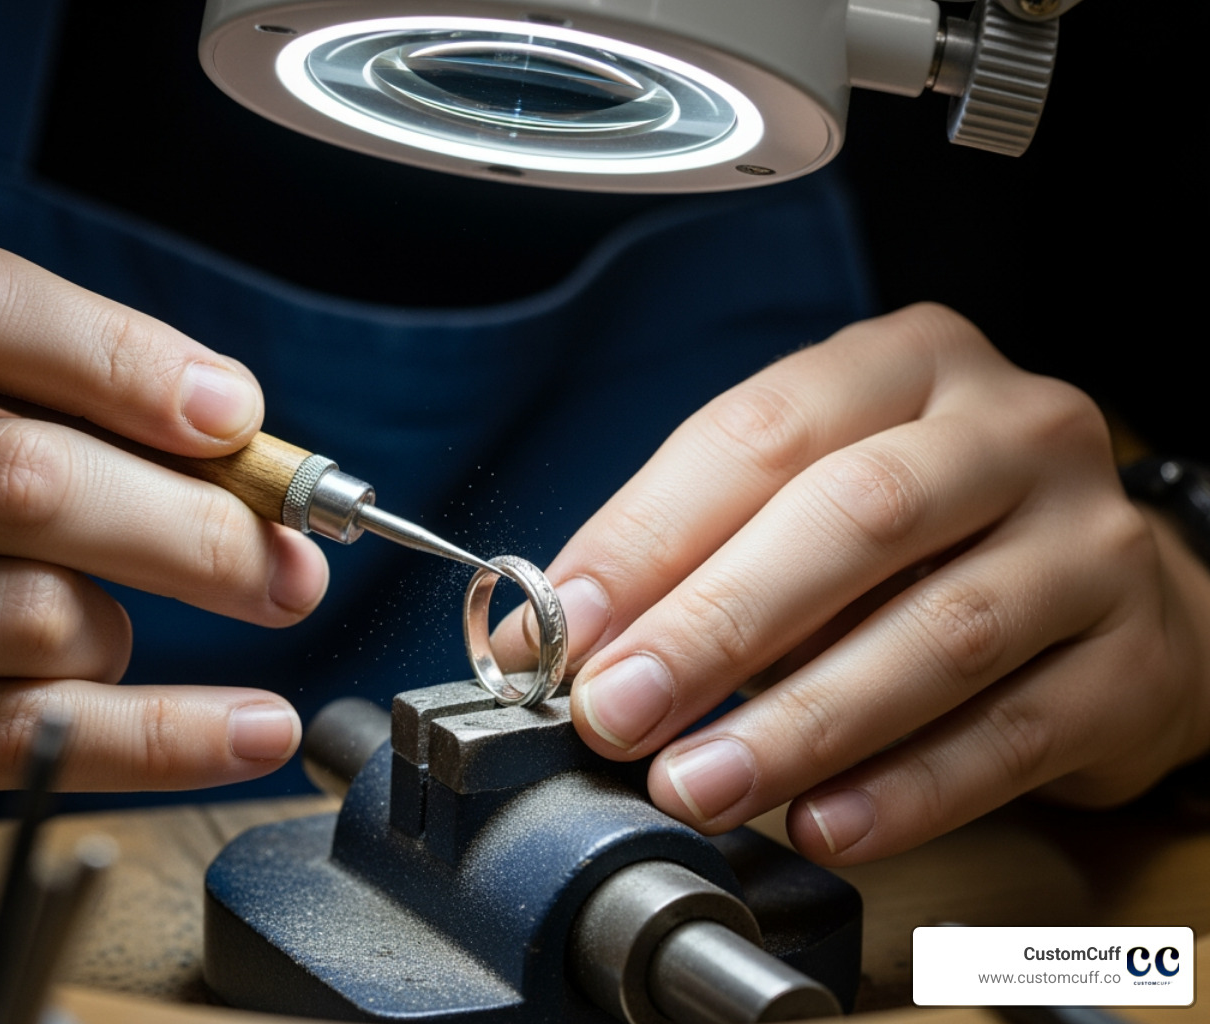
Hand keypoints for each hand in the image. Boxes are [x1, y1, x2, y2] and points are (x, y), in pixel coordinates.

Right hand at [0, 242, 328, 872]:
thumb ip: (49, 413)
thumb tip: (244, 450)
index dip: (121, 354)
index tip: (235, 415)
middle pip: (26, 477)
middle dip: (199, 527)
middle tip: (293, 565)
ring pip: (38, 617)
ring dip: (126, 635)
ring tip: (114, 634)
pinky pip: (27, 733)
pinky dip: (165, 738)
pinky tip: (247, 729)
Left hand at [498, 304, 1209, 863]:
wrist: (1110, 590)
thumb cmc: (920, 539)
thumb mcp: (803, 502)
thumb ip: (691, 554)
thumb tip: (547, 639)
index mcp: (905, 366)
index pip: (760, 435)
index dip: (650, 535)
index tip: (564, 626)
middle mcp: (1011, 431)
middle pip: (856, 519)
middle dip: (717, 627)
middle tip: (619, 712)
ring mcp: (1089, 542)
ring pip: (940, 634)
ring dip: (800, 724)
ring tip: (700, 785)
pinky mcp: (1133, 660)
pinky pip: (1013, 734)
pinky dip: (907, 790)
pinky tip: (822, 823)